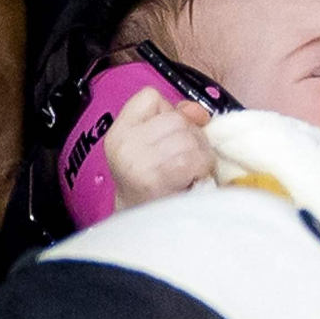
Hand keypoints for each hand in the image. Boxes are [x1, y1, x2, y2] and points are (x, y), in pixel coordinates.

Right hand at [104, 89, 215, 210]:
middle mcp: (124, 144)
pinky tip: (191, 178)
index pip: (149, 95)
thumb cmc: (154, 181)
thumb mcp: (154, 145)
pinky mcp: (155, 179)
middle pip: (176, 118)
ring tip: (189, 170)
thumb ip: (175, 118)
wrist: (143, 223)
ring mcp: (137, 162)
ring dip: (200, 154)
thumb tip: (198, 111)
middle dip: (191, 136)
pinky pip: (193, 158)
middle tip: (185, 158)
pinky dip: (201, 167)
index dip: (169, 110)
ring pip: (189, 137)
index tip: (171, 132)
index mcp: (119, 131)